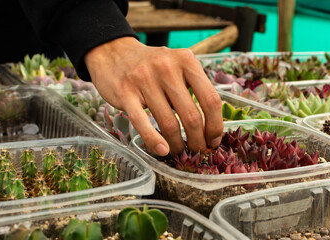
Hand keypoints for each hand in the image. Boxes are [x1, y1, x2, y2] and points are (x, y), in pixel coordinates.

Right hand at [85, 37, 222, 155]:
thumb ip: (193, 86)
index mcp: (186, 60)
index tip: (214, 140)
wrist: (113, 52)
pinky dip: (154, 141)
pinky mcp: (125, 93)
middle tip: (198, 151)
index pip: (211, 99)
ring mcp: (144, 79)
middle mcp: (167, 67)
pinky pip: (142, 123)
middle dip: (198, 141)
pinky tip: (162, 150)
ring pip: (169, 123)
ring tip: (179, 151)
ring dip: (177, 145)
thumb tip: (209, 124)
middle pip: (192, 116)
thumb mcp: (176, 65)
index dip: (215, 125)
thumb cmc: (150, 65)